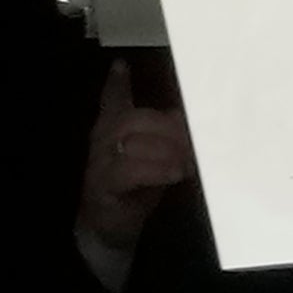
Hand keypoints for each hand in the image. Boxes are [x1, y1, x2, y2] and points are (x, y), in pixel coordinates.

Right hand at [79, 60, 193, 253]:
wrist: (110, 228)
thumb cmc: (137, 187)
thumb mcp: (154, 155)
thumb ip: (167, 134)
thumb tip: (188, 116)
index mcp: (113, 129)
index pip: (112, 100)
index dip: (116, 83)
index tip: (121, 64)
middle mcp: (102, 141)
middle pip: (132, 118)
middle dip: (169, 127)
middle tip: (193, 143)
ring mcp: (99, 163)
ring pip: (132, 140)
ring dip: (168, 148)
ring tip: (188, 161)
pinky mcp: (103, 186)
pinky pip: (130, 169)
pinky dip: (157, 169)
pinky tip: (176, 173)